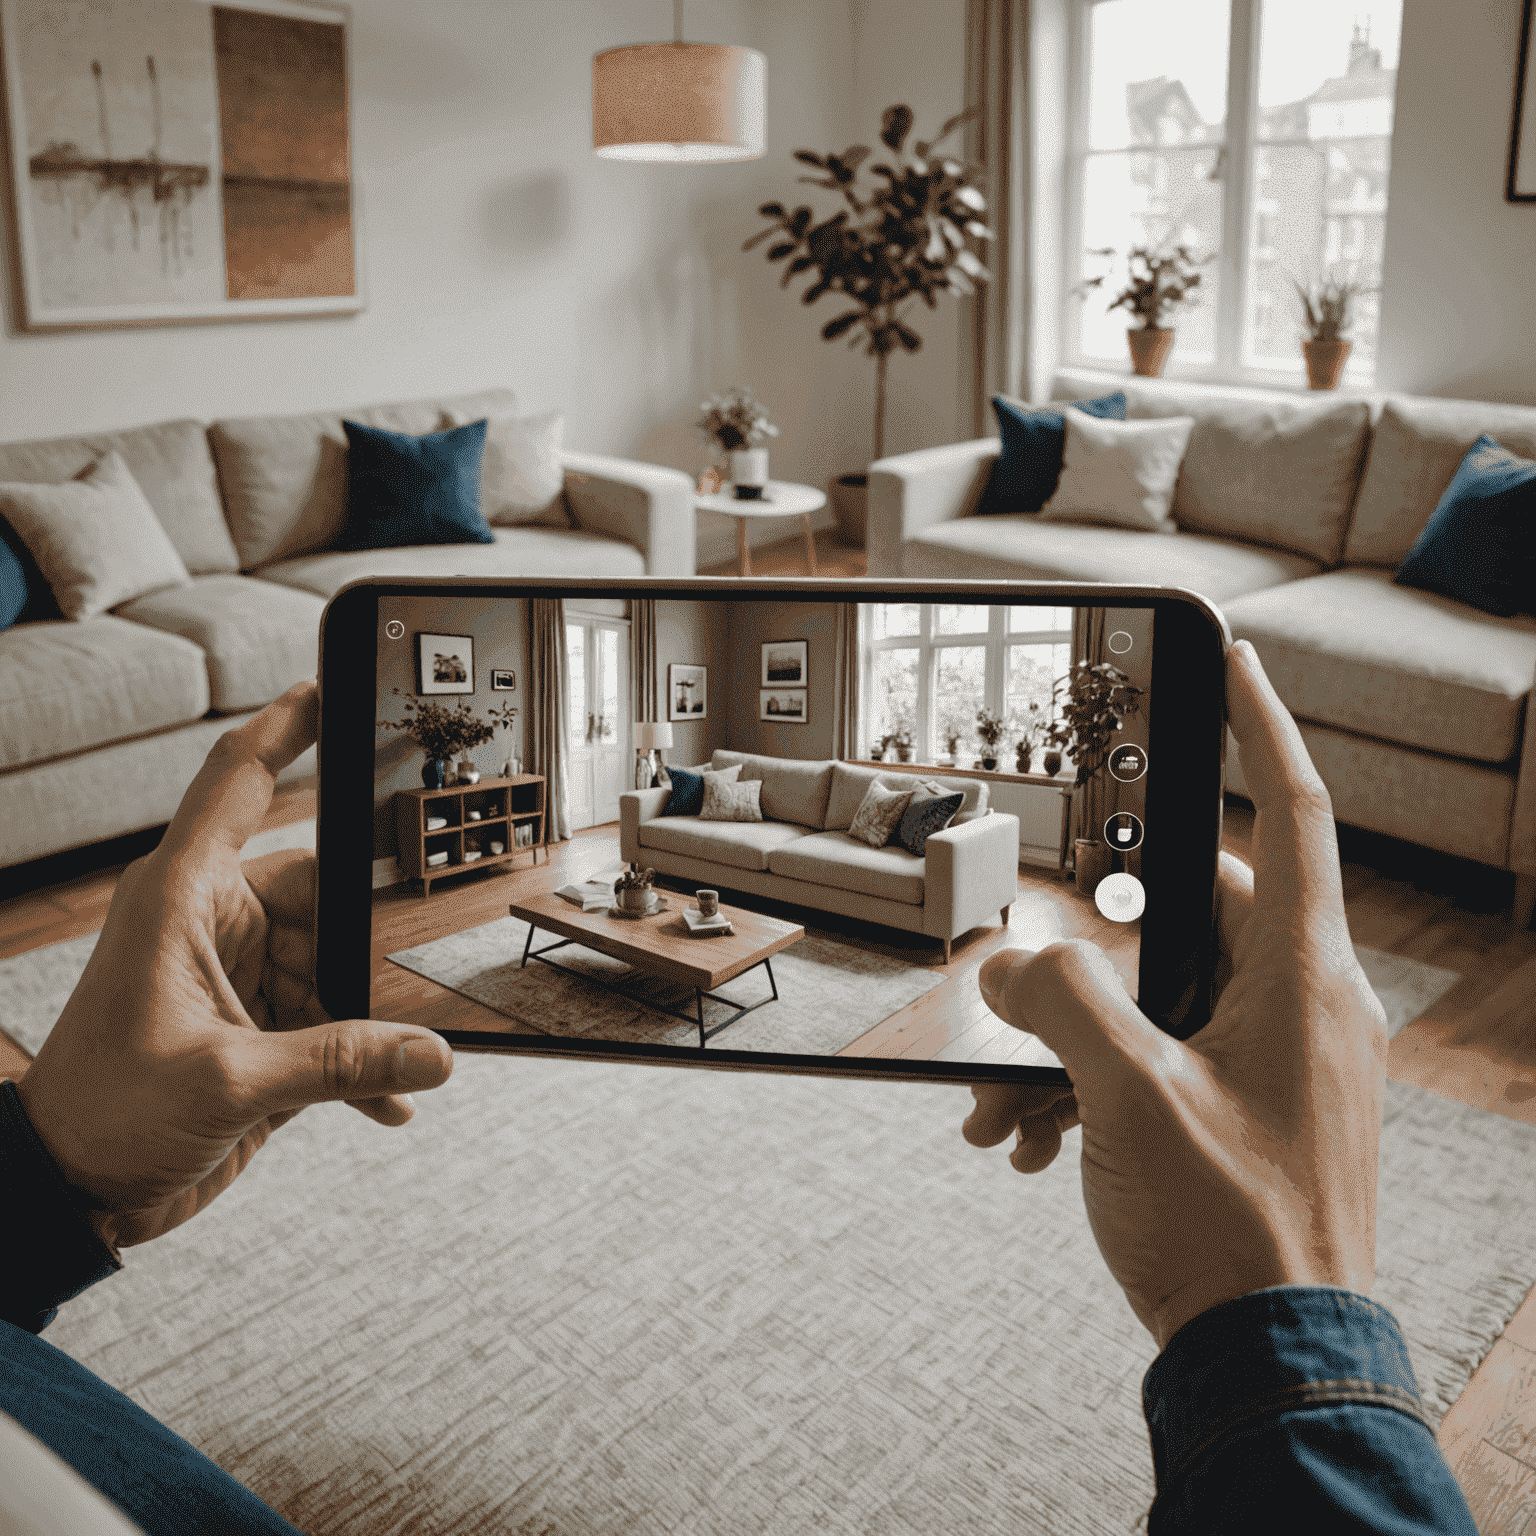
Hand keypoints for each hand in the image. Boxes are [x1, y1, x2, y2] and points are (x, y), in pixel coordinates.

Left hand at [16, 682, 452, 1251]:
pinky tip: (387, 1094)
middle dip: (363, 936)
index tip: (331, 686)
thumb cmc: (99, 1113)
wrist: (72, 1192)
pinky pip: (333, 1023)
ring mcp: (241, 975)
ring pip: (337, 963)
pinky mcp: (258, 1027)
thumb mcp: (226, 1081)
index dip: (288, 725)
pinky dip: (361, 1060)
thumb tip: (427, 1054)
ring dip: (364, 1015)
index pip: (242, 780)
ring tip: (385, 1060)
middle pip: (323, 890)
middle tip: (399, 973)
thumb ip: (338, 1062)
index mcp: (185, 896)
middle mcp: (216, 923)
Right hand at [963, 640, 1386, 1348]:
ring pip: (1157, 998)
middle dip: (1092, 945)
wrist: (1268, 1362)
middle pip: (1192, 915)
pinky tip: (1033, 1135)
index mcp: (1302, 978)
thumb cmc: (1232, 1231)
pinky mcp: (1247, 1106)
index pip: (1295, 814)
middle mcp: (1300, 1007)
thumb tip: (1013, 963)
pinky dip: (1091, 1083)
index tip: (1237, 666)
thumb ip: (1060, 1001)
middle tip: (1034, 963)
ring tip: (1010, 1096)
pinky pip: (1158, 1057)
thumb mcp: (1127, 1093)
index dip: (1262, 729)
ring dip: (1072, 1036)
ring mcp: (1276, 1060)